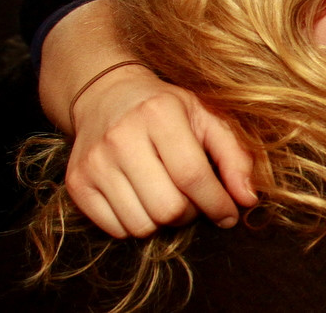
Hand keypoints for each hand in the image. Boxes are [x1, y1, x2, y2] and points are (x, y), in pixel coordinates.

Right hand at [65, 64, 257, 237]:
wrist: (106, 96)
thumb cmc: (166, 109)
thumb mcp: (206, 117)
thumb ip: (234, 155)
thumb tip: (248, 199)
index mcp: (159, 114)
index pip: (192, 176)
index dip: (217, 203)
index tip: (230, 214)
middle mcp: (121, 137)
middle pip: (168, 208)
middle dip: (191, 213)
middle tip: (195, 200)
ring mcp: (95, 162)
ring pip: (142, 225)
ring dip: (164, 222)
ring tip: (169, 196)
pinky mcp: (77, 184)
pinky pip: (115, 230)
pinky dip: (137, 224)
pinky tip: (143, 199)